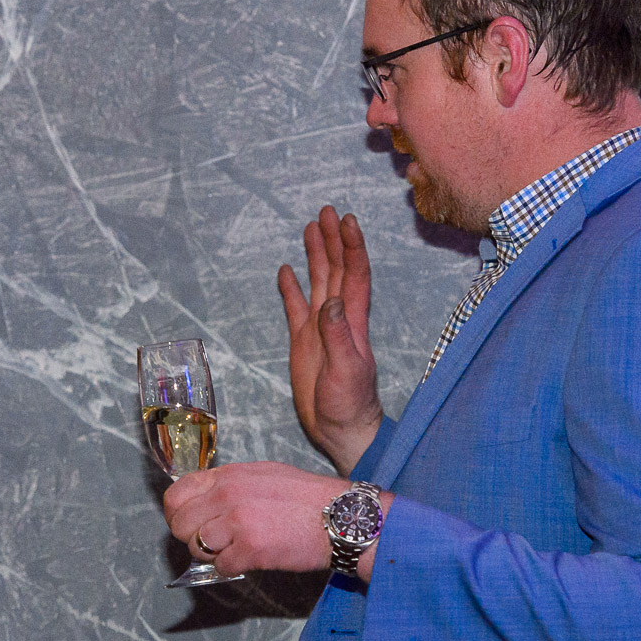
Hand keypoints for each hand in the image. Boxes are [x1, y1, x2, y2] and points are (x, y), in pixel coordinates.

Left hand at [164, 462, 346, 576]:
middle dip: (191, 537)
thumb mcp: (263, 474)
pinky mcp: (251, 549)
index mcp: (229, 475)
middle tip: (212, 542)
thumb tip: (204, 501)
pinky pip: (221, 566)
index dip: (177, 514)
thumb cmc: (307, 497)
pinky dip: (232, 568)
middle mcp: (228, 495)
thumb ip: (229, 485)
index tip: (188, 524)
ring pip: (196, 547)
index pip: (176, 495)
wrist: (342, 516)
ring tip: (234, 549)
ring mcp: (238, 521)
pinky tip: (249, 560)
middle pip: (180, 524)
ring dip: (212, 554)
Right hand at [278, 206, 383, 474]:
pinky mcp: (304, 341)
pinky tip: (286, 271)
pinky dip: (292, 288)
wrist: (342, 429)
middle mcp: (338, 318)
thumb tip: (329, 301)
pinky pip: (296, 307)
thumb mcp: (346, 370)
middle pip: (336, 270)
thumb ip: (338, 336)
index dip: (351, 247)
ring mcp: (320, 328)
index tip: (346, 221)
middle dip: (332, 240)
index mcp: (352, 321)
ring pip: (318, 282)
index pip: (353, 275)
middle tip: (326, 211)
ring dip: (316, 255)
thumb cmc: (349, 404)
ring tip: (310, 227)